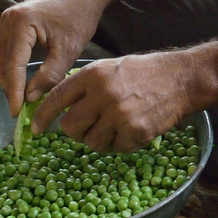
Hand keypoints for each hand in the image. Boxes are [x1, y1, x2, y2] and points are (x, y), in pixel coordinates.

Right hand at [0, 0, 104, 114]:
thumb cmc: (79, 17)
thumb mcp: (68, 50)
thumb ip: (49, 75)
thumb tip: (30, 98)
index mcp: (21, 24)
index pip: (12, 66)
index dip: (14, 92)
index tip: (17, 113)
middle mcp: (8, 21)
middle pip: (0, 64)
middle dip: (10, 88)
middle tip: (23, 109)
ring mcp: (7, 22)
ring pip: (0, 60)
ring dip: (10, 80)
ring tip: (25, 99)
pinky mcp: (11, 26)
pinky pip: (5, 53)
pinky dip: (12, 70)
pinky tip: (25, 83)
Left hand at [31, 46, 217, 152]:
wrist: (181, 79)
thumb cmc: (144, 72)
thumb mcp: (110, 68)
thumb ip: (85, 85)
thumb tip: (59, 107)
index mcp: (93, 74)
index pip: (56, 98)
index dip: (43, 116)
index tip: (36, 128)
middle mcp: (103, 94)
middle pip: (70, 127)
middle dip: (74, 132)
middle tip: (84, 129)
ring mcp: (119, 114)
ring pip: (91, 142)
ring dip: (98, 139)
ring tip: (114, 126)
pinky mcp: (135, 131)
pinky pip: (115, 149)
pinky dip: (120, 144)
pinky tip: (131, 129)